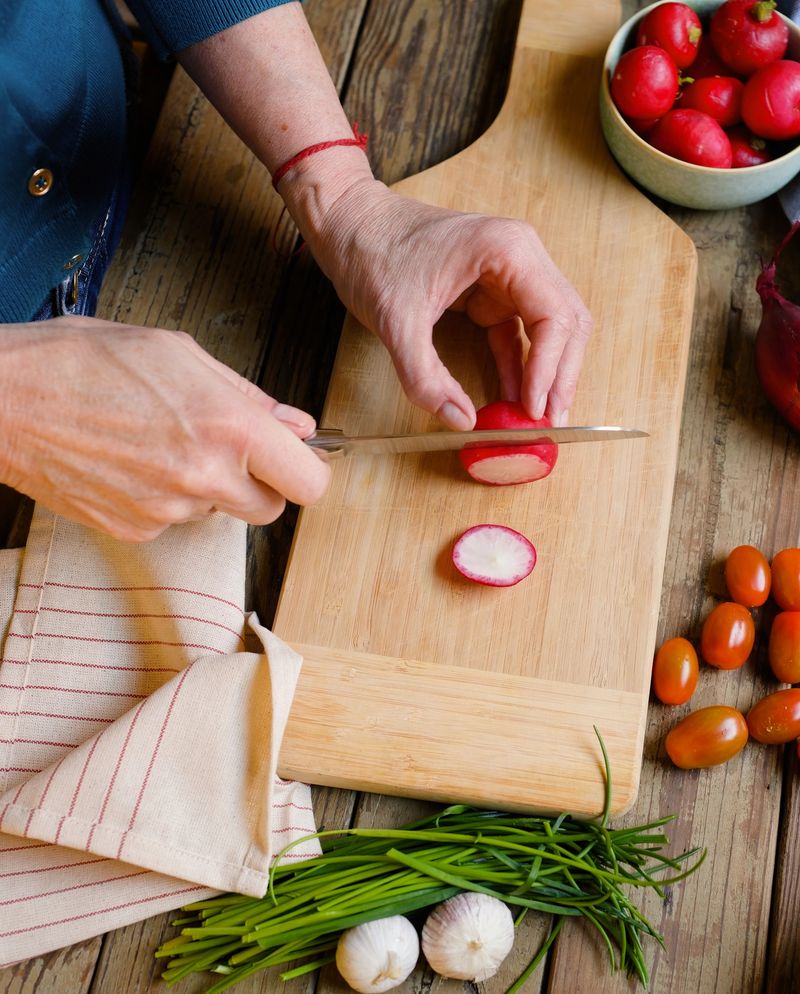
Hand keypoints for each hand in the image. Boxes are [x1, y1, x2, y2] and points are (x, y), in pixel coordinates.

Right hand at [0, 317, 329, 540]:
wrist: (5, 400)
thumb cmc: (81, 362)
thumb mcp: (179, 353)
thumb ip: (248, 395)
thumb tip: (294, 423)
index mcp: (228, 426)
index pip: (309, 482)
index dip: (307, 469)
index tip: (296, 459)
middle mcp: (204, 477)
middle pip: (271, 509)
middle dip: (261, 483)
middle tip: (231, 451)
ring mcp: (168, 511)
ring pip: (219, 513)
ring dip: (209, 487)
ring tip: (164, 442)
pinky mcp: (135, 531)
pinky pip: (174, 522)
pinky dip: (166, 499)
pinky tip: (136, 462)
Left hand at [306, 178, 592, 428]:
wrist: (349, 226)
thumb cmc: (372, 252)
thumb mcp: (396, 321)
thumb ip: (426, 377)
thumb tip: (460, 421)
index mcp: (508, 250)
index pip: (555, 316)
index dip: (550, 368)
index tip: (533, 408)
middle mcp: (519, 257)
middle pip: (565, 323)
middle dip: (560, 375)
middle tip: (549, 421)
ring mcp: (508, 274)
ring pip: (548, 330)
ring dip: (546, 373)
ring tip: (536, 417)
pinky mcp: (490, 292)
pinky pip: (517, 335)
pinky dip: (519, 366)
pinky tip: (514, 399)